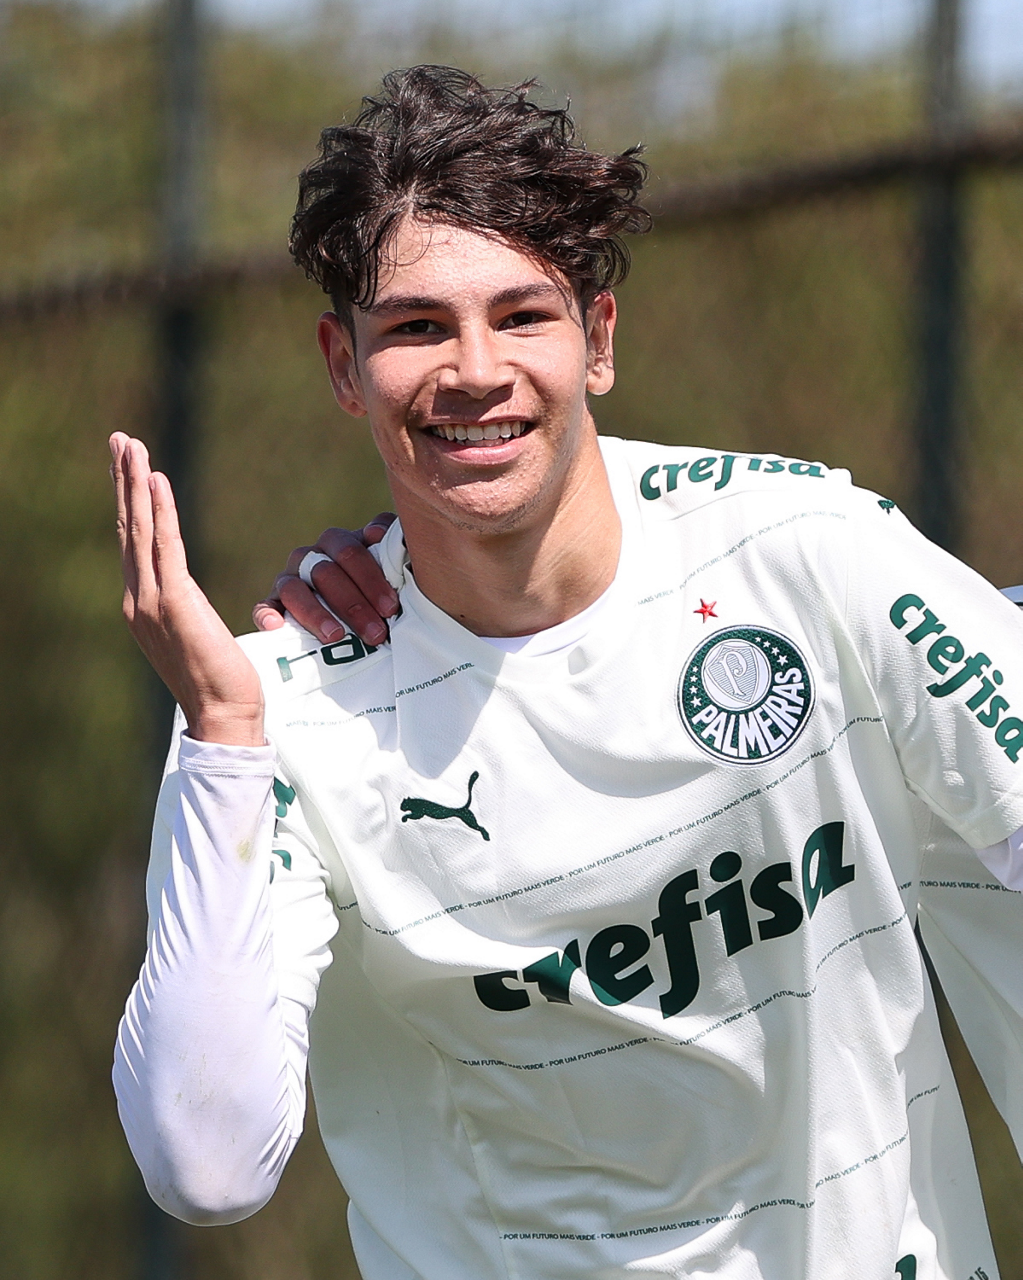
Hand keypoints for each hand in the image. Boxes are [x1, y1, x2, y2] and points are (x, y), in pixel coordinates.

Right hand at [110, 433, 264, 746]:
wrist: (225, 717)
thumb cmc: (222, 682)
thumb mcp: (198, 636)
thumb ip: (189, 613)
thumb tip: (194, 603)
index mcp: (144, 607)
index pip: (134, 543)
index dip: (130, 502)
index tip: (129, 467)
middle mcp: (139, 600)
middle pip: (128, 528)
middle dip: (123, 480)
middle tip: (120, 439)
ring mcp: (151, 602)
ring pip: (139, 530)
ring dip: (135, 483)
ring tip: (131, 445)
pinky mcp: (175, 603)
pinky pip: (166, 547)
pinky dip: (160, 511)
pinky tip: (156, 479)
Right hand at [252, 516, 399, 646]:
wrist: (356, 609)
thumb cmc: (378, 587)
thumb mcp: (388, 564)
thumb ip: (389, 543)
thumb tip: (376, 533)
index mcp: (338, 543)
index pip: (350, 552)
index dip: (370, 579)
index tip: (390, 608)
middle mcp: (310, 556)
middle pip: (325, 572)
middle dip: (353, 604)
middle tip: (376, 633)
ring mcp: (289, 578)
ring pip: (294, 589)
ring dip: (315, 613)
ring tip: (336, 635)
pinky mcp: (272, 602)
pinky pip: (264, 606)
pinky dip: (266, 614)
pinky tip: (276, 627)